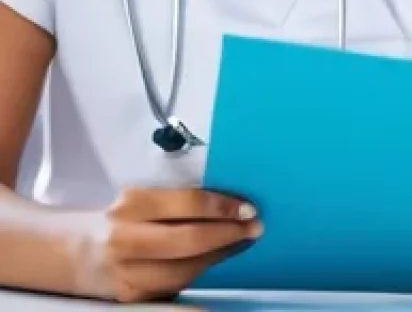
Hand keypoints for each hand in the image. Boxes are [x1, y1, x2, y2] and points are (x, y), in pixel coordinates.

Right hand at [73, 187, 262, 302]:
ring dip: (219, 256)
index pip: (187, 203)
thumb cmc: (118, 217)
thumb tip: (228, 201)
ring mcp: (126, 273)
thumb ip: (177, 200)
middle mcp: (125, 239)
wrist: (73, 252)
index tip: (247, 207)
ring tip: (241, 242)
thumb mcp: (141, 198)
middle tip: (255, 226)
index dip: (222, 207)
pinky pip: (174, 286)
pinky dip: (199, 272)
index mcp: (131, 205)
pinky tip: (215, 259)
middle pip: (189, 240)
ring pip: (184, 270)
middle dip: (228, 234)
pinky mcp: (130, 297)